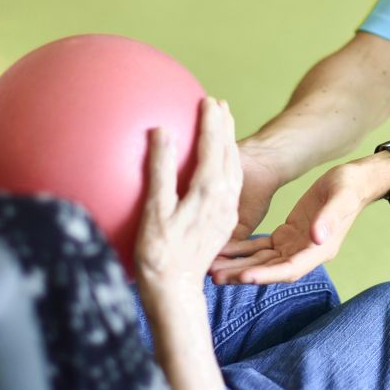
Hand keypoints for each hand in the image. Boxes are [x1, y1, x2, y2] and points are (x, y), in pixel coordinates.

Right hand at [135, 98, 242, 284]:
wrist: (176, 291)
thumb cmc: (159, 254)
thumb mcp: (156, 210)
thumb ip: (161, 169)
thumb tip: (162, 132)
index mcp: (208, 191)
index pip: (214, 146)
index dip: (212, 121)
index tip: (208, 99)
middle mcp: (224, 198)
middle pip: (228, 153)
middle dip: (225, 126)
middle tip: (219, 103)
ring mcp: (227, 211)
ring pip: (233, 168)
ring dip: (229, 143)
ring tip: (223, 124)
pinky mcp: (225, 222)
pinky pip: (231, 183)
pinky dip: (227, 164)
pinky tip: (219, 164)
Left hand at [210, 155, 389, 284]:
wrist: (353, 182)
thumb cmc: (349, 188)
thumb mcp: (341, 198)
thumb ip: (330, 218)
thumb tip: (317, 237)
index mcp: (320, 249)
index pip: (290, 269)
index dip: (267, 275)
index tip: (245, 277)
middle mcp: (304, 253)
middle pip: (270, 271)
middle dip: (243, 275)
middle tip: (215, 277)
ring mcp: (294, 246)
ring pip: (261, 261)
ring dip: (237, 266)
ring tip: (211, 269)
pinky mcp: (285, 235)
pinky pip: (259, 247)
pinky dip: (241, 251)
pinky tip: (221, 251)